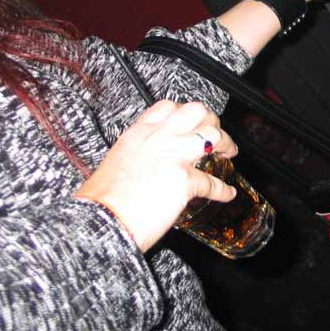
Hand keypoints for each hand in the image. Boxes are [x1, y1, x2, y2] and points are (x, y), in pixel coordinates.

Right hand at [73, 100, 238, 252]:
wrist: (100, 222)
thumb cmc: (102, 201)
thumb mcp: (117, 162)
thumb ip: (138, 155)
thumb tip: (151, 163)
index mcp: (138, 134)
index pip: (168, 107)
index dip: (185, 113)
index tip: (194, 121)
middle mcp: (157, 139)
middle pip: (196, 112)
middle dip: (211, 121)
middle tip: (216, 134)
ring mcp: (173, 156)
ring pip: (212, 136)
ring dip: (226, 144)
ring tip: (229, 153)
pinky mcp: (183, 180)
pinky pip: (212, 182)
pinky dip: (223, 190)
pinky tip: (227, 193)